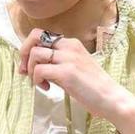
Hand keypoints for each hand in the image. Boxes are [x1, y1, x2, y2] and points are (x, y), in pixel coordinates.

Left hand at [17, 30, 134, 128]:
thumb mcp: (74, 69)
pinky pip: (40, 70)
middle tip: (25, 71)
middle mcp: (69, 46)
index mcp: (71, 43)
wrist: (111, 98)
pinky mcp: (67, 72)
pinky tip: (47, 88)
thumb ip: (56, 64)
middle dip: (24, 54)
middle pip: (35, 36)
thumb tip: (33, 67)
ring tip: (40, 83)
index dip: (29, 48)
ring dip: (31, 70)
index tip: (27, 66)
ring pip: (35, 53)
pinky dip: (37, 80)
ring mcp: (68, 58)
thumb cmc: (93, 88)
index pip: (42, 35)